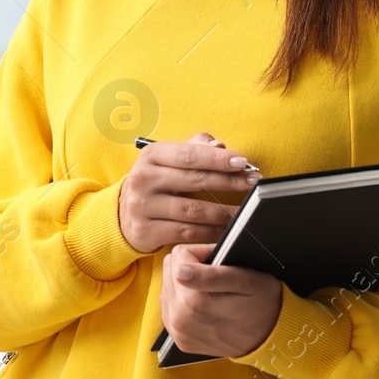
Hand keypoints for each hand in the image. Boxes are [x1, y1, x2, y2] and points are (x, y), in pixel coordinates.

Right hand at [118, 132, 259, 253]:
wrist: (124, 215)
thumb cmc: (157, 182)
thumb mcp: (169, 160)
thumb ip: (196, 148)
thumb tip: (220, 146)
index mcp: (151, 156)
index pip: (189, 154)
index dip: (217, 159)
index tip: (243, 163)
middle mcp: (143, 179)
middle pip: (194, 181)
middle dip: (228, 182)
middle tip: (253, 184)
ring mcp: (142, 207)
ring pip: (193, 211)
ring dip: (224, 212)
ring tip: (246, 212)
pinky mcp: (146, 231)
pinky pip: (187, 233)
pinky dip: (211, 233)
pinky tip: (227, 231)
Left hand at [159, 243, 282, 357]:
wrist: (269, 339)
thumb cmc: (262, 304)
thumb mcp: (245, 281)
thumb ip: (211, 274)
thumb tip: (179, 270)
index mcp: (194, 300)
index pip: (180, 254)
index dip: (202, 253)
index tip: (219, 263)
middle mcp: (181, 317)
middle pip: (170, 268)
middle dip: (191, 267)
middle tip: (217, 278)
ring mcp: (178, 330)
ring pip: (167, 286)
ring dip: (185, 284)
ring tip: (211, 292)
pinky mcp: (179, 339)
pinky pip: (168, 306)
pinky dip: (182, 301)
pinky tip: (201, 305)